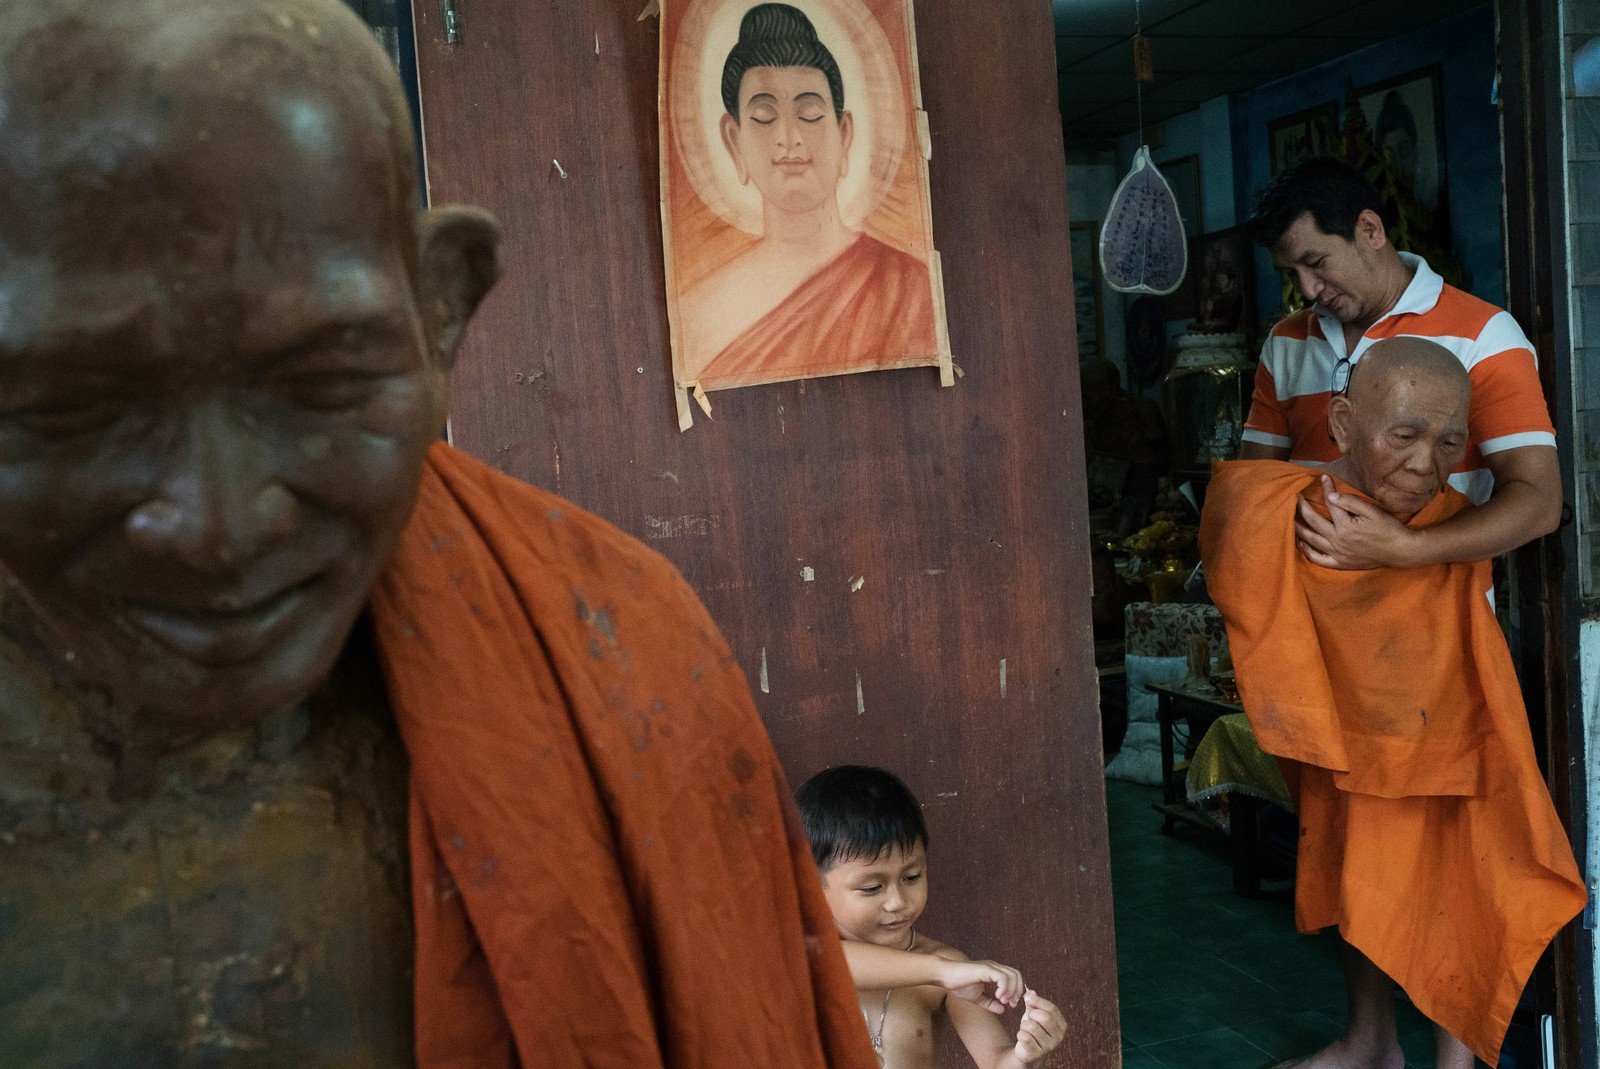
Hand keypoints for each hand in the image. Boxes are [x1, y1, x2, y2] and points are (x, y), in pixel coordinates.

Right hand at [934, 958, 1024, 1013]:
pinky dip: (1004, 988)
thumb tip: (1003, 1010)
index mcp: (994, 972)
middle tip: (1010, 1003)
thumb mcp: (977, 997)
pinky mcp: (986, 969)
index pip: (1015, 977)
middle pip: (1017, 975)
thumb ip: (990, 1002)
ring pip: (1013, 975)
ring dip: (1011, 990)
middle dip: (1017, 991)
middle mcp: (995, 967)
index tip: (1010, 1004)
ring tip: (1002, 1000)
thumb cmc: (959, 984)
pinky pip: (1003, 977)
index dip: (1016, 991)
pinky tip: (997, 996)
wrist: (945, 975)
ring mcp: (991, 966)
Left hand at [1011, 990, 1064, 1064]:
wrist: (1027, 1051)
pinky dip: (1020, 1034)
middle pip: (1045, 1017)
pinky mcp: (1037, 1053)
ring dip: (1024, 1025)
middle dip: (1032, 1014)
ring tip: (1026, 1028)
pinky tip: (1022, 1037)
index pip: (1052, 1009)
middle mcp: (1059, 1036)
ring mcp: (1049, 1046)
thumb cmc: (1033, 1030)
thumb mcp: (1034, 1014)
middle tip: (1028, 1018)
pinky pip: (1025, 1037)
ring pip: (1032, 1027)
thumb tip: (1030, 992)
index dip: (1038, 1001)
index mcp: (1061, 1024)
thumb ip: (1033, 1003)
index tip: (1027, 998)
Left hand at [1294, 476, 1418, 569]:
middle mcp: (1338, 540)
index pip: (1330, 503)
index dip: (1326, 488)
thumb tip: (1331, 495)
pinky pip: (1318, 559)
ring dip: (1298, 528)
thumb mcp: (1373, 511)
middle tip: (1296, 498)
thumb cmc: (1388, 529)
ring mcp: (1337, 553)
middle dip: (1302, 507)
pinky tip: (1302, 543)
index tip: (1322, 478)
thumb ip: (1351, 502)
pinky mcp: (1340, 563)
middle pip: (1313, 522)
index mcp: (1346, 526)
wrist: (1400, 551)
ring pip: (1311, 540)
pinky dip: (1307, 551)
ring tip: (1291, 519)